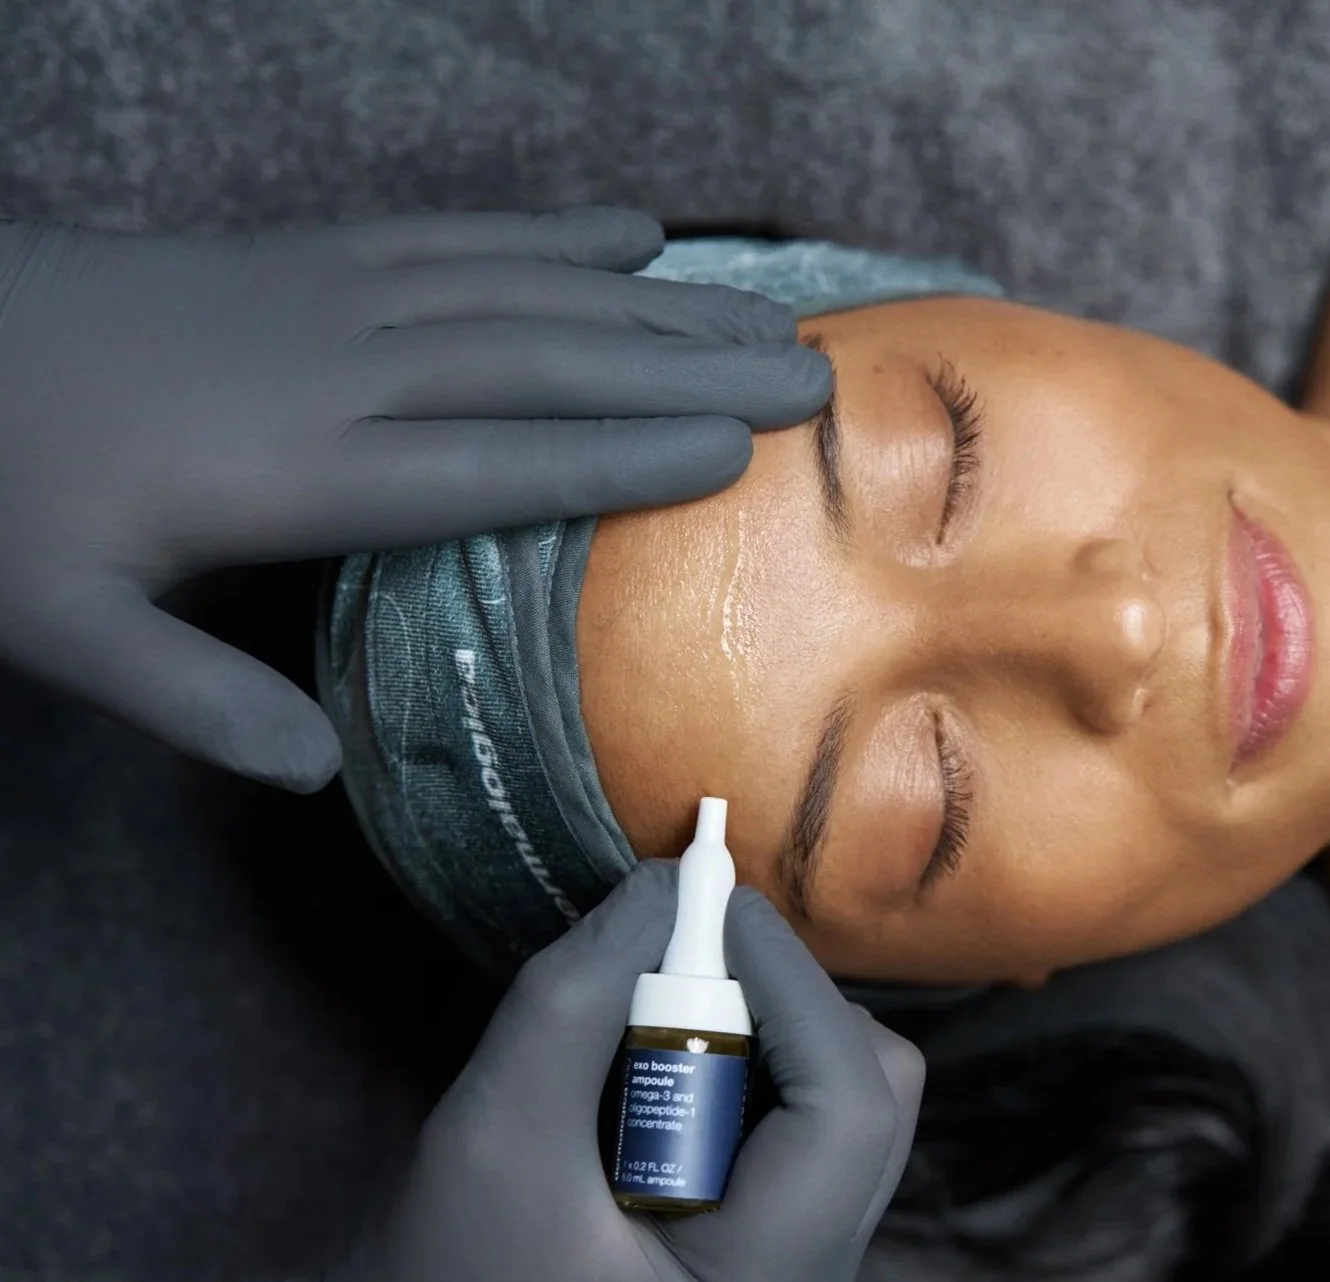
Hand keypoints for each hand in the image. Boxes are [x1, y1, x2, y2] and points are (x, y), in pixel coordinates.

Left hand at [0, 210, 829, 790]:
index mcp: (297, 468)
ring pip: (523, 289)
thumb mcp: (60, 628)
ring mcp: (332, 294)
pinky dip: (556, 230)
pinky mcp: (315, 254)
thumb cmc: (1, 494)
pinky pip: (458, 232)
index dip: (620, 456)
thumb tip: (326, 780)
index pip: (495, 461)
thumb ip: (196, 700)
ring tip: (764, 316)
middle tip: (807, 381)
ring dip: (654, 302)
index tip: (734, 454)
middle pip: (544, 360)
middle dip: (685, 370)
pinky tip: (634, 229)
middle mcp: (342, 367)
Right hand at [329, 861, 921, 1281]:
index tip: (710, 902)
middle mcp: (814, 1268)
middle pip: (870, 1094)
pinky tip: (661, 1058)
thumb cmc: (458, 1268)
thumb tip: (665, 884)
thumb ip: (575, 1002)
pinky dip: (749, 1059)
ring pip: (842, 1099)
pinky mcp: (777, 1229)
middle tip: (682, 957)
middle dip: (783, 1000)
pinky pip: (804, 1118)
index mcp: (768, 1273)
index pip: (845, 1110)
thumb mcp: (495, 1136)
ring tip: (657, 1017)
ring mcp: (804, 1250)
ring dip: (765, 1026)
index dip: (792, 982)